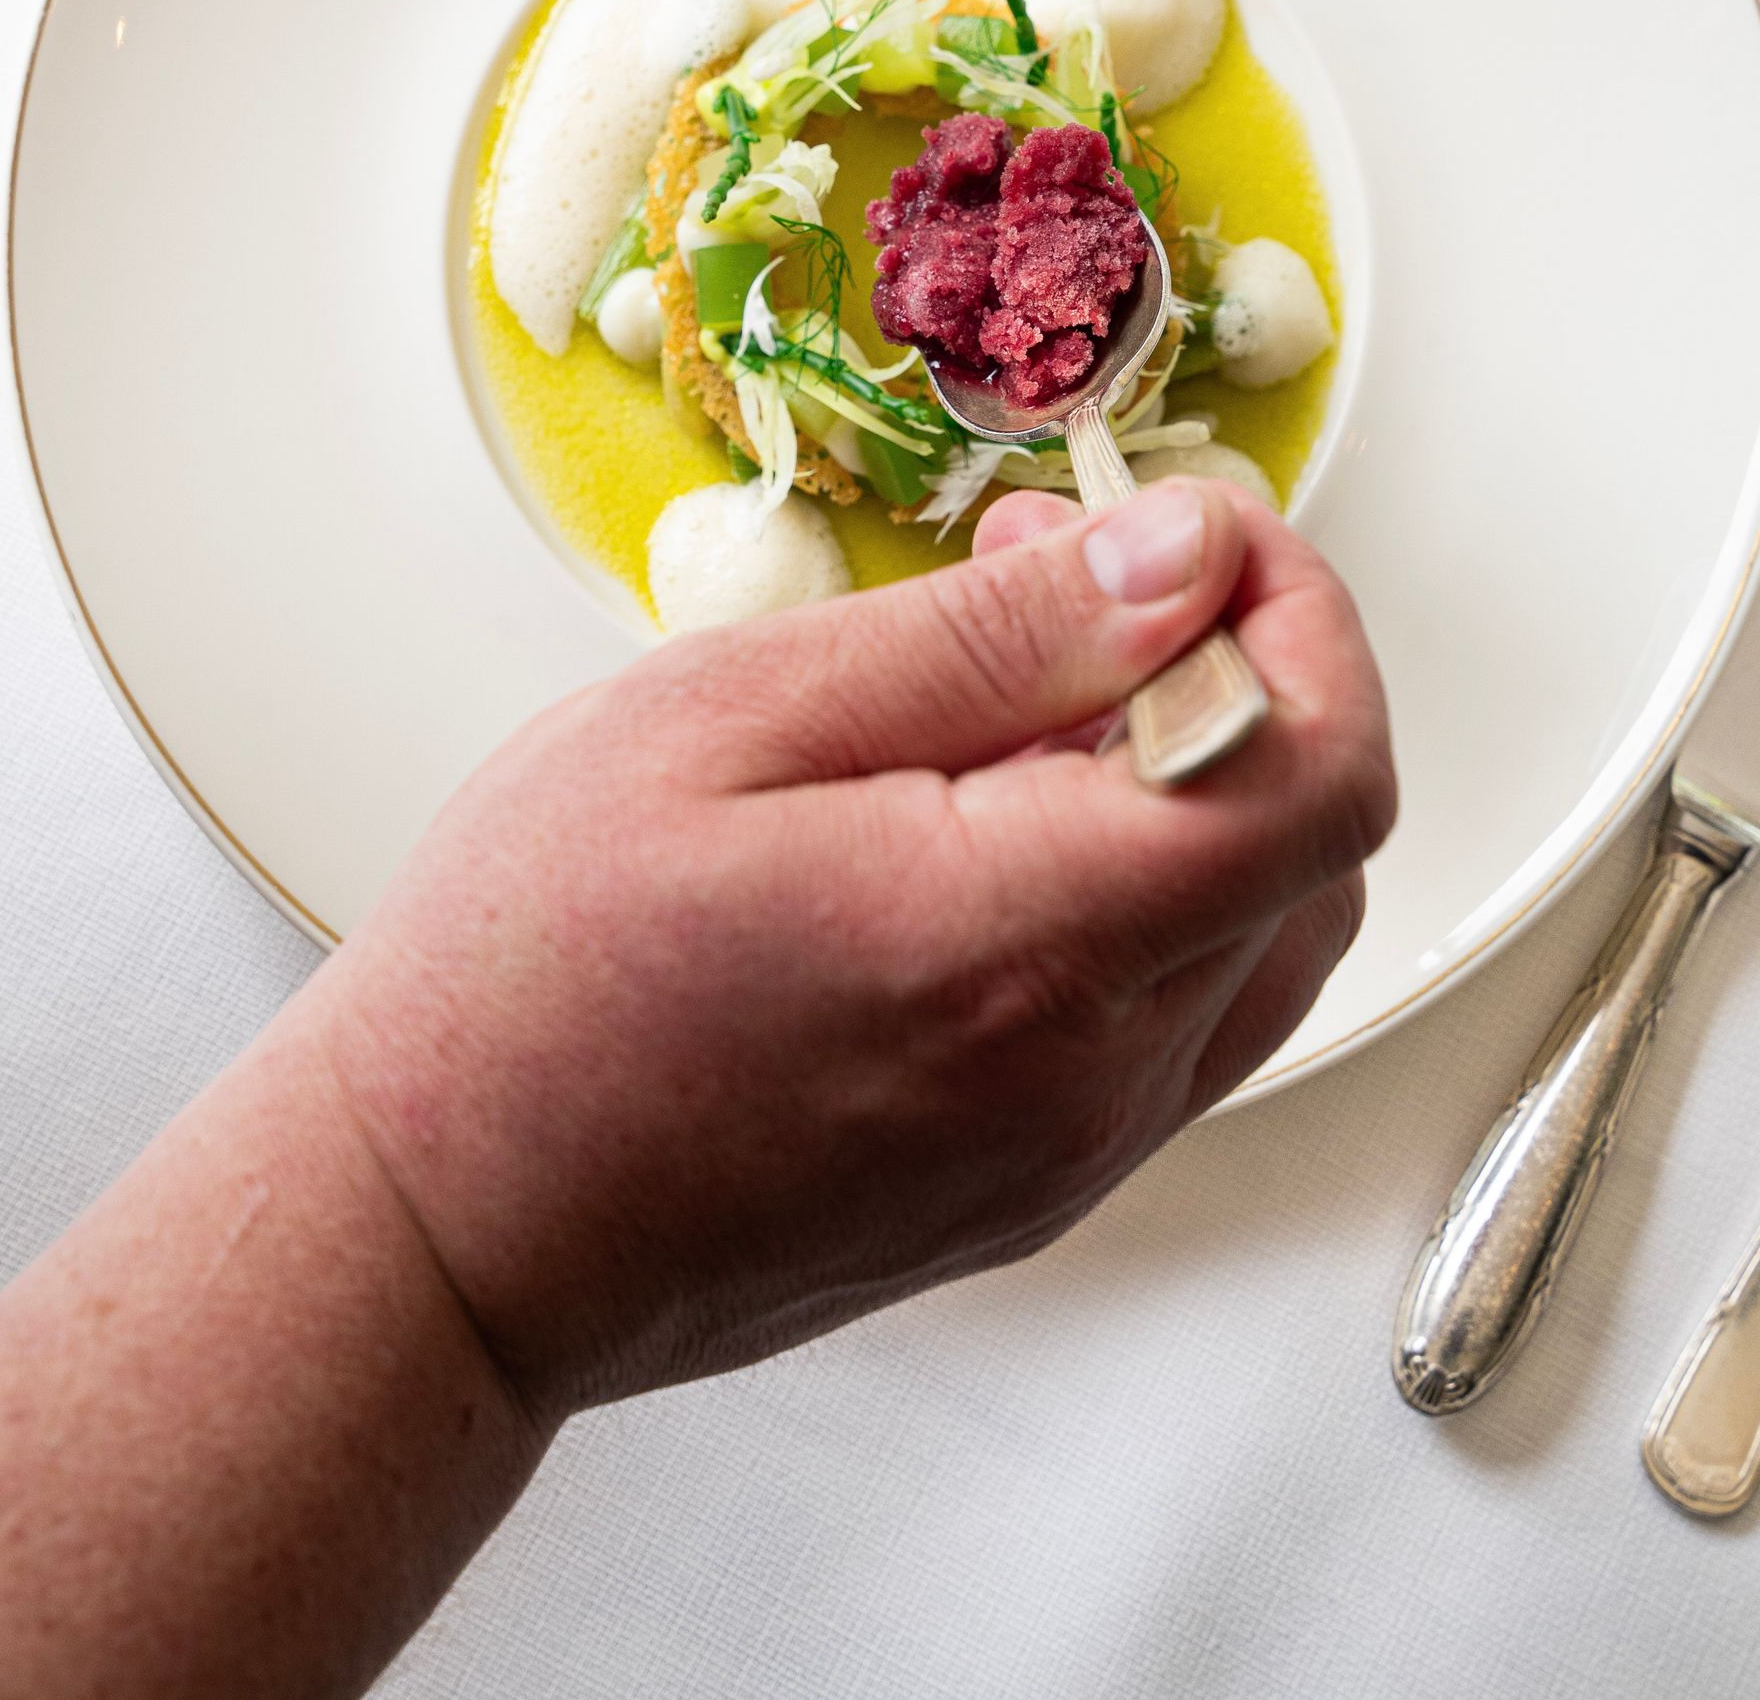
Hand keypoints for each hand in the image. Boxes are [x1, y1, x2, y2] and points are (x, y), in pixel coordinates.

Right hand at [303, 477, 1392, 1427]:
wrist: (441, 1230)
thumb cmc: (532, 971)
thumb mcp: (732, 722)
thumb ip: (994, 641)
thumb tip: (1185, 559)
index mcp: (1022, 944)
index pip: (1318, 771)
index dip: (1299, 614)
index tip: (1188, 528)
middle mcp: (1089, 1077)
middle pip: (1311, 840)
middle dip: (1229, 660)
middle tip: (1052, 568)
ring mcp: (1071, 1153)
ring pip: (1256, 926)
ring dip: (1189, 768)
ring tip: (1003, 682)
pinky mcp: (1032, 1186)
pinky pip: (1172, 1010)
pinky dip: (1138, 877)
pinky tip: (984, 810)